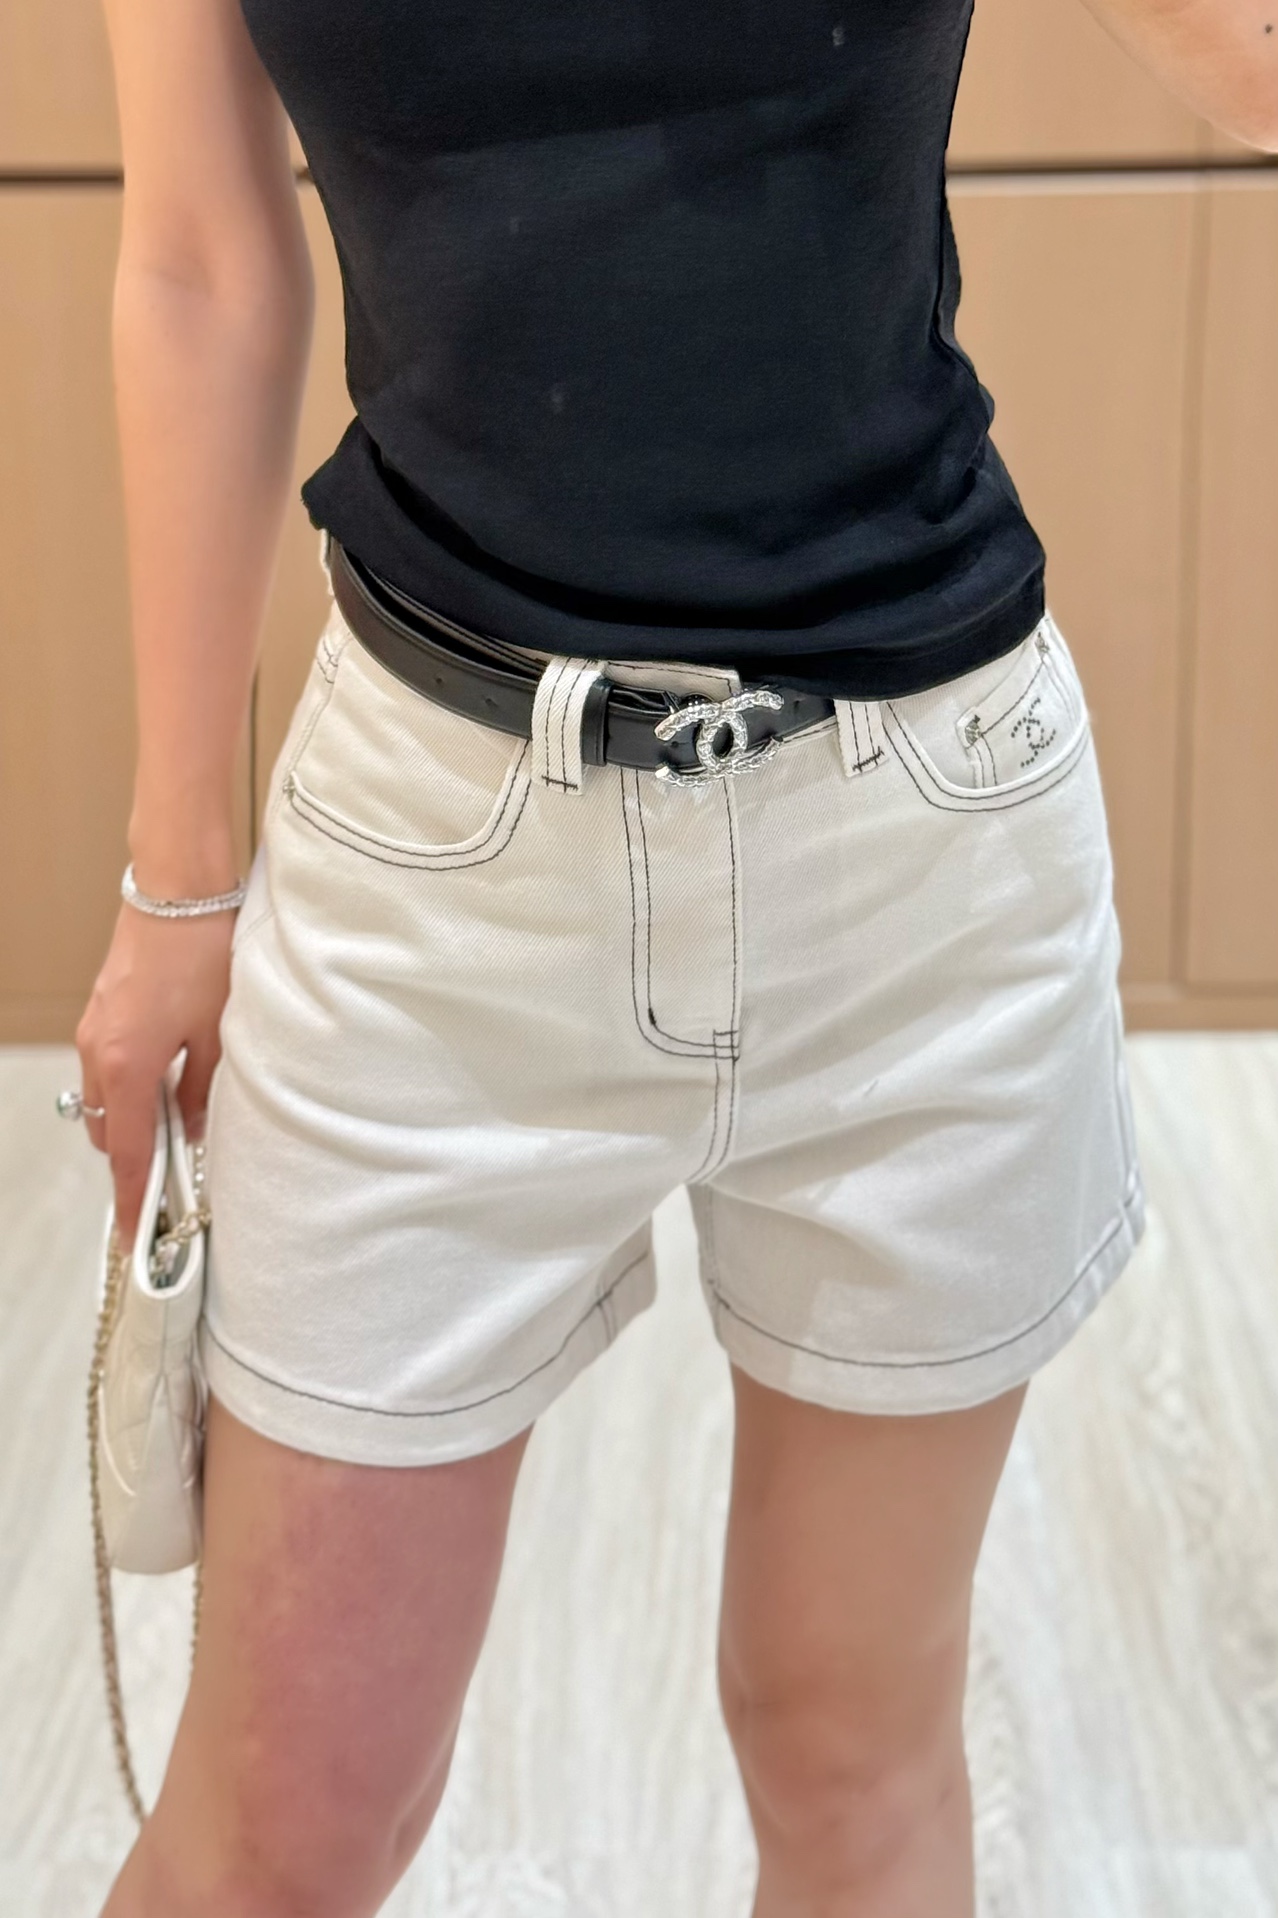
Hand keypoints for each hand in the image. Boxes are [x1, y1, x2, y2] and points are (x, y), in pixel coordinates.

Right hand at [74, 901, 235, 1251]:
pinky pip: (110, 1069)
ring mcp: (96, 1031)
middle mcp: (100, 1053)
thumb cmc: (204, 955)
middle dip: (140, 1159)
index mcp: (127, 1066)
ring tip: (184, 1124)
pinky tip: (173, 1078)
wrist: (177, 889)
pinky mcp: (103, 1012)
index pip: (130, 1154)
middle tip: (177, 1177)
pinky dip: (135, 1087)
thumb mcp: (220, 1033)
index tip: (138, 1236)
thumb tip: (196, 1129)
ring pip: (109, 1101)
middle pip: (112, 1133)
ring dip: (139, 1119)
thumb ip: (204, 1090)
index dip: (135, 1199)